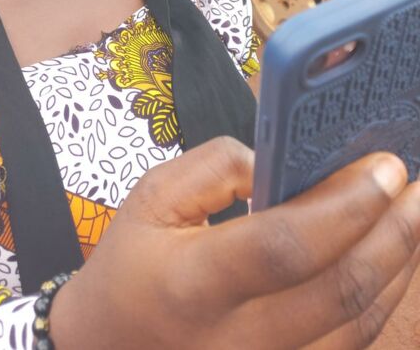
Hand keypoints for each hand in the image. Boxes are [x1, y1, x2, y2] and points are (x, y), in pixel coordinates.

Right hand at [52, 138, 419, 349]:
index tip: (384, 167)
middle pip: (338, 293)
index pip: (281, 246)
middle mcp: (235, 343)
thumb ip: (216, 167)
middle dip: (392, 232)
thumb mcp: (152, 197)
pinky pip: (348, 346)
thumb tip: (286, 166)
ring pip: (356, 327)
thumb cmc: (130, 267)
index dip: (342, 206)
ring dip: (397, 264)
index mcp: (191, 285)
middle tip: (413, 183)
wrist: (109, 348)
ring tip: (413, 213)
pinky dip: (380, 299)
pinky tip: (390, 258)